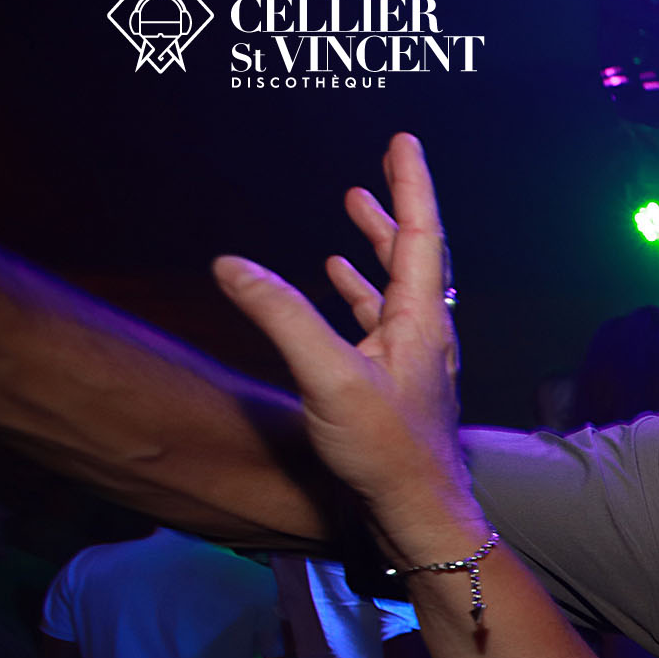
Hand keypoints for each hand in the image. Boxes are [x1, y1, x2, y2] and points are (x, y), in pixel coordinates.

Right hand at [212, 134, 484, 560]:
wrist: (419, 514)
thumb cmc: (388, 451)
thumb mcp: (328, 377)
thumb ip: (281, 317)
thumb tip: (232, 265)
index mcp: (420, 320)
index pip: (421, 234)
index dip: (410, 185)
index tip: (404, 142)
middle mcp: (426, 335)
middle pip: (415, 257)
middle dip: (393, 211)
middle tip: (374, 176)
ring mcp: (415, 361)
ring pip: (397, 290)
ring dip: (376, 251)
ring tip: (352, 219)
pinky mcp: (400, 387)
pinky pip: (381, 325)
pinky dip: (361, 298)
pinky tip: (338, 294)